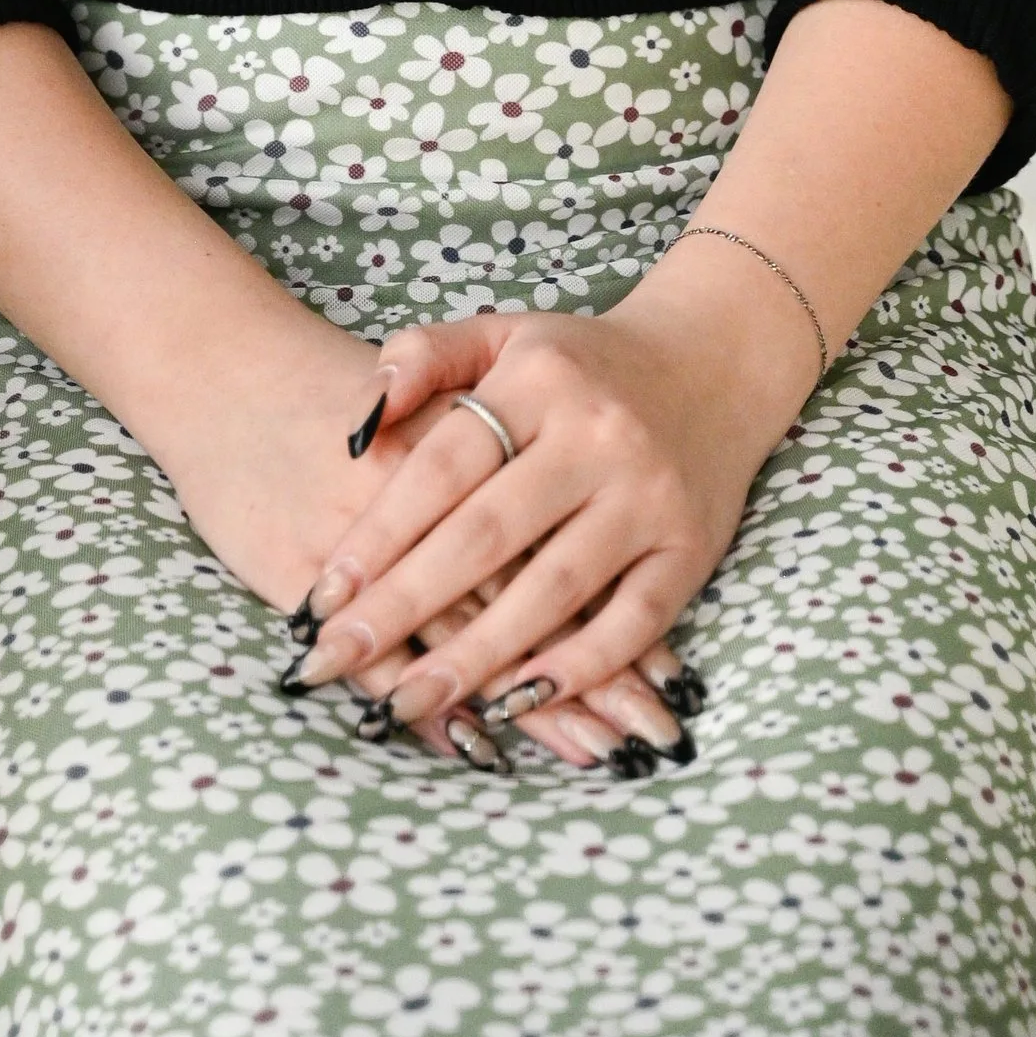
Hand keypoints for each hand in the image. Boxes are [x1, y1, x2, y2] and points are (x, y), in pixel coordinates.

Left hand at [152, 306, 698, 768]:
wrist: (715, 362)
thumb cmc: (583, 362)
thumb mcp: (504, 334)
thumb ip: (424, 356)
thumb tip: (359, 422)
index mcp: (539, 381)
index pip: (444, 467)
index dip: (379, 534)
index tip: (321, 594)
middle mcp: (596, 438)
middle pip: (487, 535)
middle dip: (405, 605)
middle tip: (334, 660)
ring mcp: (647, 497)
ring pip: (553, 590)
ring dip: (478, 655)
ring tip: (409, 701)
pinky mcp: (690, 549)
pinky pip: (633, 622)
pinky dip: (578, 667)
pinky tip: (518, 702)